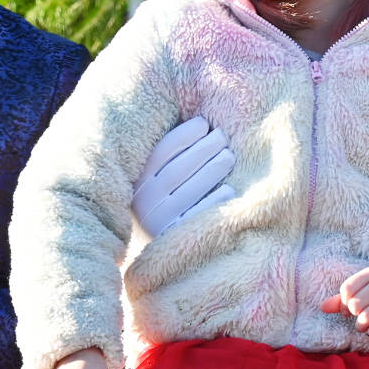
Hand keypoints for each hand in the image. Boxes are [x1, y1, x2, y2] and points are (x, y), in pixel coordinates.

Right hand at [132, 117, 235, 236]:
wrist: (166, 249)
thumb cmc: (170, 197)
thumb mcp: (161, 174)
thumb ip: (171, 151)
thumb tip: (198, 119)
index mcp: (137, 180)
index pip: (159, 153)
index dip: (183, 135)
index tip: (204, 123)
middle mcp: (143, 201)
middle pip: (177, 170)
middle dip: (203, 149)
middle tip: (223, 137)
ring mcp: (158, 221)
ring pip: (188, 190)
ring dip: (212, 169)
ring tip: (229, 156)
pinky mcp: (176, 238)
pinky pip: (198, 216)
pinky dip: (215, 201)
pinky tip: (230, 189)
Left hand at [321, 266, 368, 335]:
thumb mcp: (368, 287)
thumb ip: (344, 298)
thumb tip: (321, 308)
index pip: (347, 289)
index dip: (345, 303)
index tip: (353, 307)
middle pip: (354, 305)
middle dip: (354, 316)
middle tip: (361, 318)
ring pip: (366, 318)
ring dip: (362, 327)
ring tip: (366, 326)